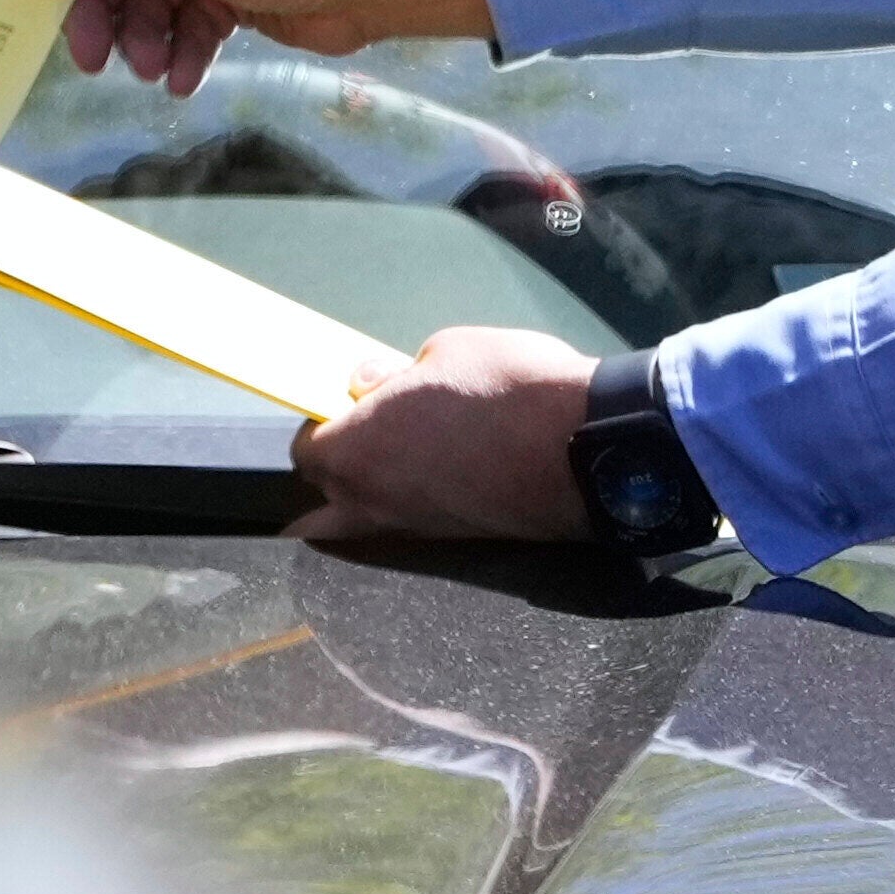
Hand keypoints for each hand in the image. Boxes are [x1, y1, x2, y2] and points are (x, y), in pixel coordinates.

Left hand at [293, 327, 594, 546]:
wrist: (588, 448)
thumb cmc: (510, 390)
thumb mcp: (445, 353)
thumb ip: (394, 374)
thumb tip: (368, 384)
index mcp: (354, 451)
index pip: (306, 449)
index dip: (322, 421)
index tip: (346, 402)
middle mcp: (373, 501)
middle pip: (326, 494)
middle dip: (339, 462)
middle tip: (370, 425)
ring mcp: (413, 527)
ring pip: (365, 519)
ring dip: (372, 489)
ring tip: (403, 451)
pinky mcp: (454, 540)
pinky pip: (409, 521)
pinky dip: (412, 499)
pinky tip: (439, 468)